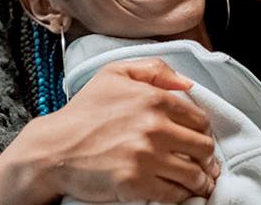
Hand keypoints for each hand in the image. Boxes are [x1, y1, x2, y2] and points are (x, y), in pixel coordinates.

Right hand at [0, 58, 219, 204]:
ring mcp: (146, 157)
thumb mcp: (115, 73)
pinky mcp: (136, 184)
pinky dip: (182, 196)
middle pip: (202, 148)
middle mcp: (154, 126)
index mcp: (154, 99)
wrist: (53, 148)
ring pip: (193, 174)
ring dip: (200, 181)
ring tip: (199, 184)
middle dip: (206, 159)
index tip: (200, 142)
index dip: (204, 133)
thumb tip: (187, 83)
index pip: (200, 120)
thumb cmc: (83, 111)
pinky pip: (174, 195)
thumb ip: (155, 69)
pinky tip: (180, 194)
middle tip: (205, 166)